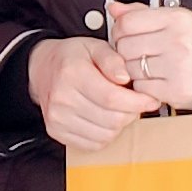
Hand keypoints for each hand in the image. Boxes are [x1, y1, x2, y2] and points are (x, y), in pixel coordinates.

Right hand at [28, 36, 155, 150]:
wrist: (40, 69)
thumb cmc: (71, 58)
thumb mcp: (94, 46)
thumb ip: (113, 59)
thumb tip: (125, 77)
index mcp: (72, 73)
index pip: (112, 98)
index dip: (138, 102)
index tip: (151, 100)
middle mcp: (62, 98)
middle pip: (112, 120)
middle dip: (131, 113)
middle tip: (133, 102)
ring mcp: (57, 118)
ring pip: (106, 135)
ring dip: (119, 125)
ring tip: (116, 108)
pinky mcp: (57, 132)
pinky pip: (93, 144)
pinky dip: (105, 134)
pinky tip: (103, 118)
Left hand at [108, 2, 191, 110]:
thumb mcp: (173, 19)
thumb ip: (140, 13)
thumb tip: (113, 8)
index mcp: (176, 19)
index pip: (127, 23)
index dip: (120, 30)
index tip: (125, 35)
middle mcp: (178, 42)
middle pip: (124, 47)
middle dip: (125, 51)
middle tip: (137, 52)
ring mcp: (178, 68)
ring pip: (130, 69)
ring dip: (132, 69)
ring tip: (148, 65)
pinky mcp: (176, 91)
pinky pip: (141, 88)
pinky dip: (143, 85)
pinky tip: (155, 79)